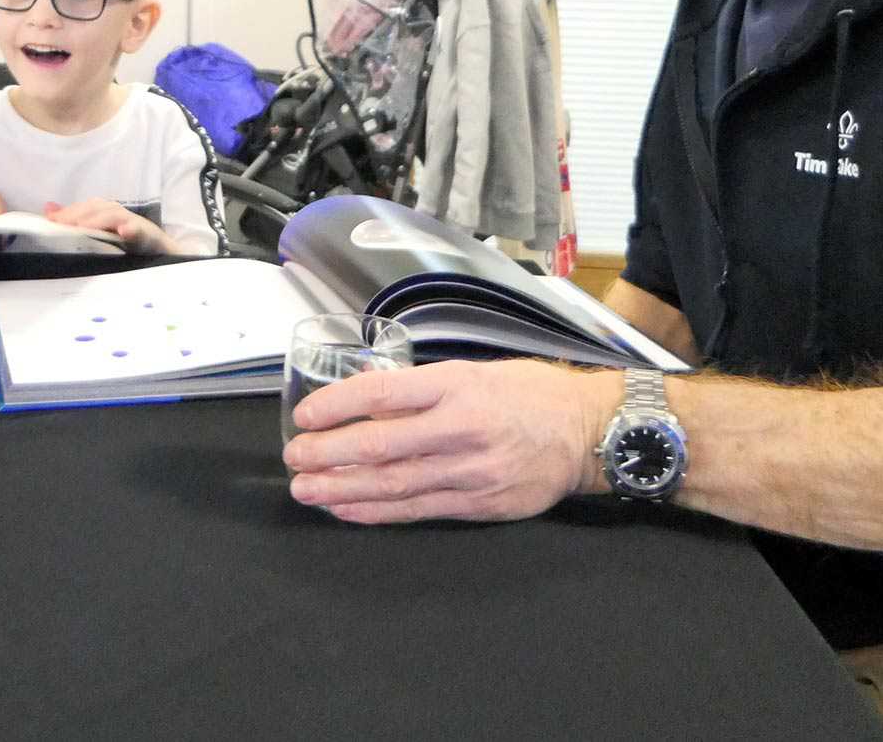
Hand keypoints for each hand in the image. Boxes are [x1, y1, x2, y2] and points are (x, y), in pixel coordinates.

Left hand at [44, 199, 175, 253]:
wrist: (162, 253)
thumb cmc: (128, 243)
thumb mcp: (100, 233)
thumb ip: (75, 221)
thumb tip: (48, 209)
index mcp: (108, 212)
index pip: (86, 207)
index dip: (70, 212)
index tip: (53, 221)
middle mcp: (121, 214)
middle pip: (99, 208)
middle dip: (80, 214)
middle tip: (63, 224)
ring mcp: (136, 224)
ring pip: (117, 216)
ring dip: (101, 220)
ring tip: (84, 227)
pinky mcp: (150, 236)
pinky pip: (140, 231)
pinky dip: (132, 230)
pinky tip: (124, 232)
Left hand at [280, 361, 622, 523]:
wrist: (588, 433)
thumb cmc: (533, 394)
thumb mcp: (476, 371)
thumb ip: (423, 387)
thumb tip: (367, 394)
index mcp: (458, 385)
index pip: (384, 393)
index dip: (338, 406)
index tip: (306, 415)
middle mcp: (462, 428)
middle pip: (381, 444)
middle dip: (329, 454)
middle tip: (294, 458)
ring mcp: (471, 471)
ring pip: (394, 483)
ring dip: (343, 489)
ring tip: (306, 490)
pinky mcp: (480, 503)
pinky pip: (418, 510)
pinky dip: (378, 512)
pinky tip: (347, 510)